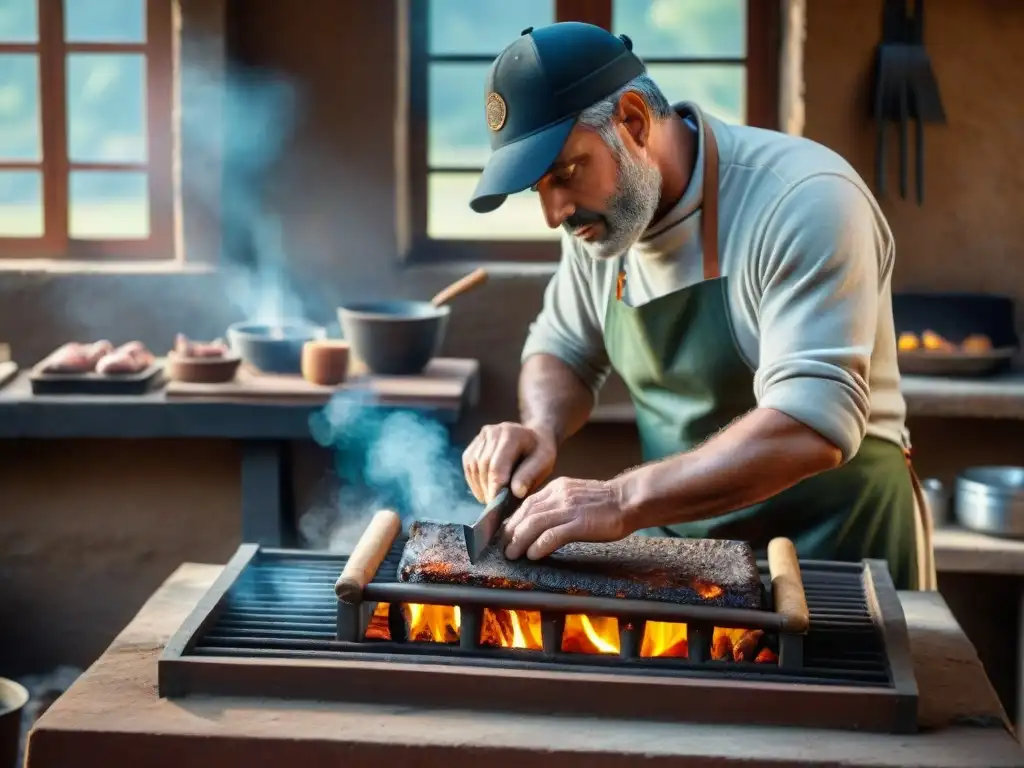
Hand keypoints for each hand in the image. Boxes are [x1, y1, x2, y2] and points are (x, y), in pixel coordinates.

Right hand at [462, 422, 556, 502]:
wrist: (533, 437)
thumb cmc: (540, 452)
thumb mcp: (544, 462)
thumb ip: (530, 475)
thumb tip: (517, 492)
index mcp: (512, 434)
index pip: (497, 466)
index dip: (495, 488)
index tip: (498, 506)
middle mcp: (493, 431)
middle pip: (483, 466)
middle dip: (487, 489)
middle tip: (495, 506)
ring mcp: (482, 436)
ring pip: (473, 466)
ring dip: (480, 487)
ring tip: (491, 499)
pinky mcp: (475, 443)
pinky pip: (468, 465)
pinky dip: (474, 481)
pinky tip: (484, 489)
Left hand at [501, 476, 631, 560]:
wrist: (630, 500)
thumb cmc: (605, 504)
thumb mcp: (575, 497)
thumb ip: (557, 506)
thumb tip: (538, 524)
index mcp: (558, 488)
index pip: (527, 503)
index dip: (513, 520)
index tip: (506, 534)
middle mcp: (560, 495)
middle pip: (527, 513)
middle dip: (511, 532)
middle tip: (503, 547)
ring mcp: (570, 508)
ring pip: (535, 524)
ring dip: (520, 540)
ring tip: (512, 554)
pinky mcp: (580, 523)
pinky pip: (553, 534)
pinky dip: (539, 545)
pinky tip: (533, 555)